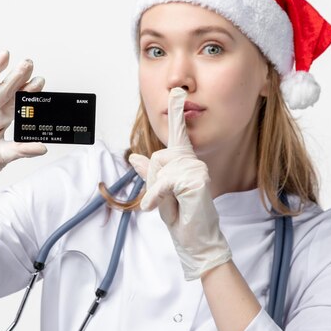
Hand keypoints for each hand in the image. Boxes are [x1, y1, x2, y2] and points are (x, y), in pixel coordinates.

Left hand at [128, 87, 231, 279]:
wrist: (196, 239)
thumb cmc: (182, 216)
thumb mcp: (159, 193)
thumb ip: (149, 173)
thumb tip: (134, 157)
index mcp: (185, 161)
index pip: (179, 133)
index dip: (176, 111)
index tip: (176, 92)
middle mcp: (193, 160)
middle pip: (156, 158)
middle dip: (153, 181)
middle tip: (165, 199)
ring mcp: (197, 168)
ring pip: (159, 169)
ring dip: (157, 191)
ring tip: (173, 204)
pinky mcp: (196, 179)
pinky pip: (164, 182)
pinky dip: (156, 195)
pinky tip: (154, 206)